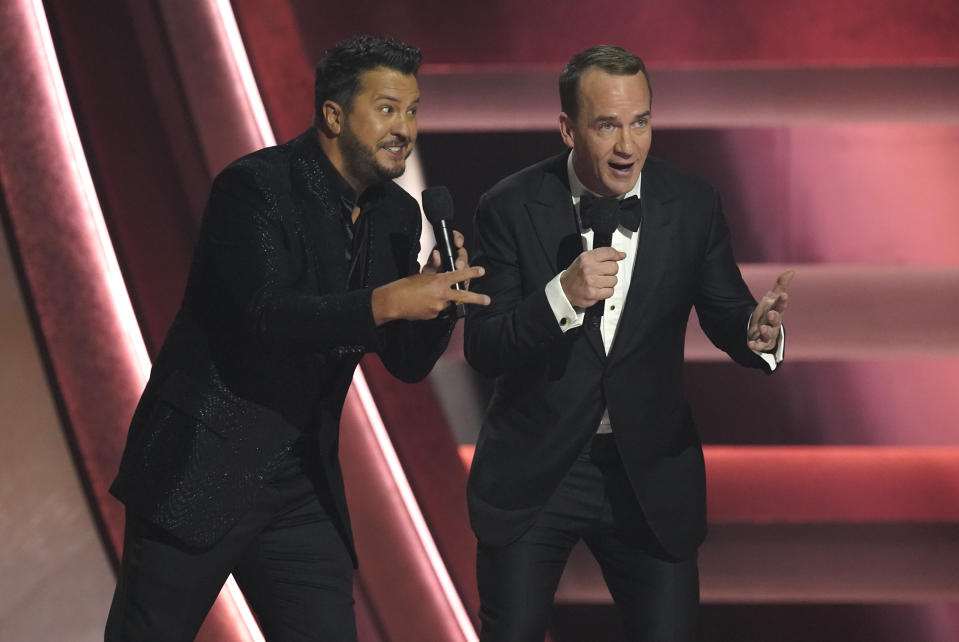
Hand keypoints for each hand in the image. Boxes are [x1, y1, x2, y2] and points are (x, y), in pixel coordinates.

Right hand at [372, 266, 489, 324]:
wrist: (394, 302)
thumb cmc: (405, 286)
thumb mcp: (422, 274)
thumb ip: (434, 268)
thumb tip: (439, 256)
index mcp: (439, 281)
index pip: (459, 275)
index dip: (471, 272)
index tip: (481, 271)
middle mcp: (441, 294)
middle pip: (463, 296)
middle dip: (477, 298)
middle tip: (487, 300)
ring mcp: (438, 307)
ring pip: (447, 303)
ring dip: (442, 300)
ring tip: (426, 297)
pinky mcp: (433, 316)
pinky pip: (438, 310)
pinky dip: (433, 306)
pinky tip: (422, 304)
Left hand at [422, 230, 470, 286]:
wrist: (430, 287)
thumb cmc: (430, 274)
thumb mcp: (429, 268)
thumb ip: (433, 262)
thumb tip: (436, 254)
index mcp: (447, 249)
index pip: (456, 238)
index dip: (458, 239)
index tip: (457, 243)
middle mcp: (455, 256)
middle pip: (463, 253)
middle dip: (462, 259)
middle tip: (458, 265)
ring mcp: (461, 266)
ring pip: (467, 265)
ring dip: (465, 271)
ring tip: (460, 278)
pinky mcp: (464, 276)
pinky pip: (468, 278)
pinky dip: (466, 281)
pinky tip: (462, 284)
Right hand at [560, 247, 626, 308]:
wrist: (564, 290)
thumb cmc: (575, 274)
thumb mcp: (584, 259)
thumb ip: (602, 255)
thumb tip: (620, 255)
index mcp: (586, 258)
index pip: (609, 252)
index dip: (617, 255)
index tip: (619, 256)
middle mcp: (589, 269)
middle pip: (614, 267)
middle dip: (611, 270)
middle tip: (603, 272)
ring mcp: (591, 282)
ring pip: (614, 280)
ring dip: (609, 282)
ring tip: (600, 281)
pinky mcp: (593, 294)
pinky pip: (610, 292)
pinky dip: (607, 291)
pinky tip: (599, 288)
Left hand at [747, 269, 793, 351]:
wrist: (758, 329)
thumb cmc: (767, 312)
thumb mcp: (771, 298)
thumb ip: (780, 286)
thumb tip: (791, 271)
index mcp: (777, 312)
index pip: (781, 306)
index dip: (782, 301)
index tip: (783, 295)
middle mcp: (774, 324)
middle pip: (776, 321)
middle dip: (774, 318)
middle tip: (771, 314)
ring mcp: (768, 335)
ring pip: (769, 335)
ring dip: (766, 332)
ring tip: (762, 329)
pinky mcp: (760, 344)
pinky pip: (759, 346)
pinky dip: (755, 346)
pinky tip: (750, 344)